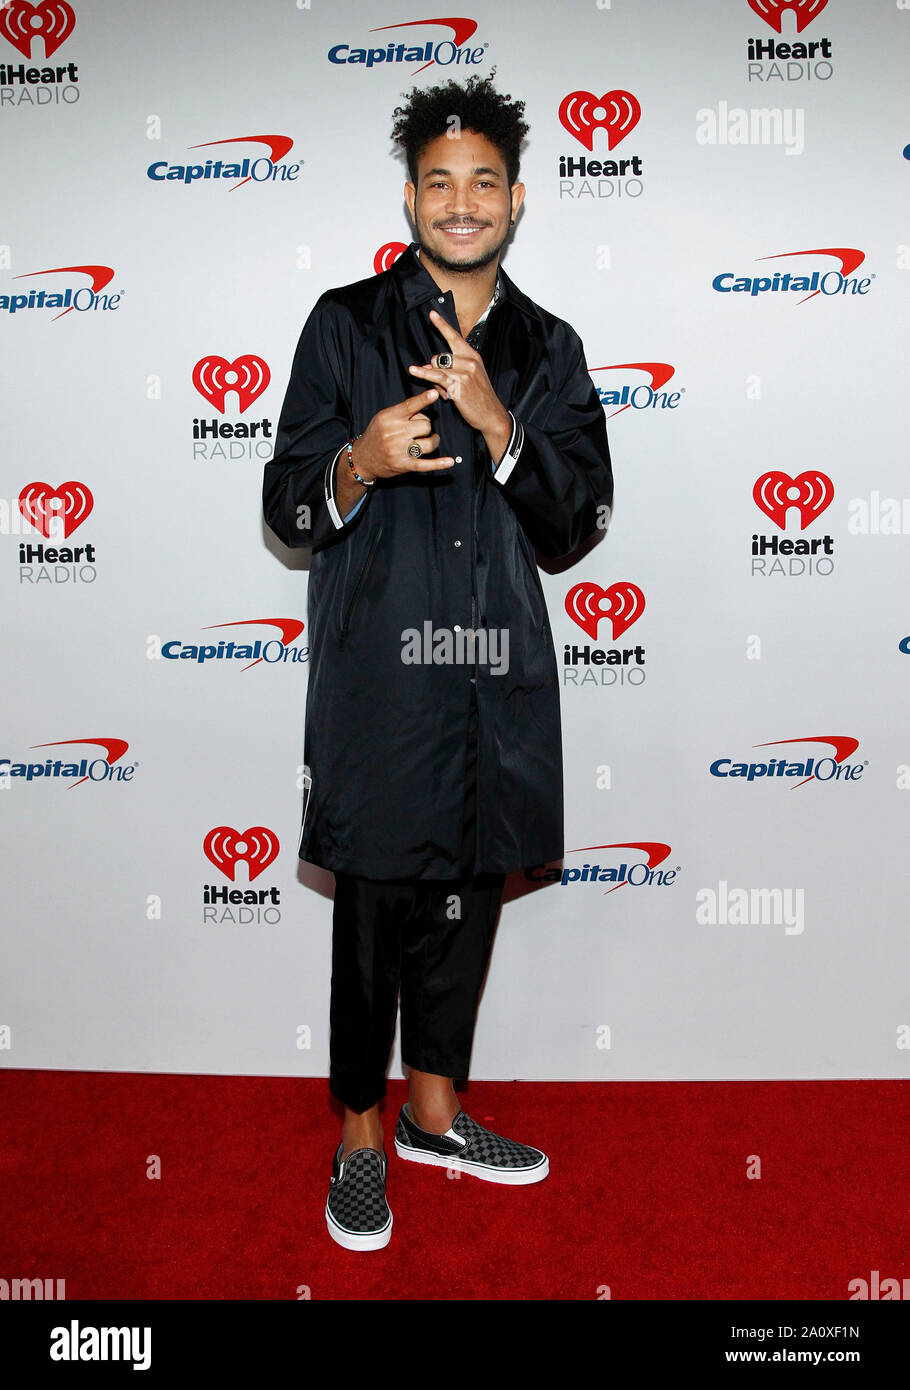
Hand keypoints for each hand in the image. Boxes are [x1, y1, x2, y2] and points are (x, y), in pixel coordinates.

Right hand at [351, 388, 454, 480]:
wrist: (363, 458)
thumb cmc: (376, 435)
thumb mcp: (384, 417)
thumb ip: (402, 411)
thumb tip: (424, 407)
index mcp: (390, 418)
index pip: (409, 406)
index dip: (423, 400)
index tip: (434, 394)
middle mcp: (395, 434)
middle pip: (425, 425)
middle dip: (426, 426)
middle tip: (419, 429)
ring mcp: (400, 450)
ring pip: (429, 443)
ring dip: (433, 441)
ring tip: (430, 440)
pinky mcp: (404, 465)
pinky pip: (425, 464)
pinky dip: (438, 464)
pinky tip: (449, 462)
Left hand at [408, 309, 510, 445]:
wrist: (491, 414)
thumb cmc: (479, 396)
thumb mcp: (469, 377)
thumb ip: (452, 368)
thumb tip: (430, 365)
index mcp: (472, 356)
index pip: (454, 337)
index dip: (442, 325)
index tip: (432, 313)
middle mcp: (469, 361)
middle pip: (439, 356)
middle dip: (435, 369)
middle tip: (443, 385)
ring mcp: (464, 373)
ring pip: (436, 366)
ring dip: (433, 378)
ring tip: (437, 387)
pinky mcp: (458, 385)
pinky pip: (436, 377)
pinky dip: (425, 375)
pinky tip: (415, 371)